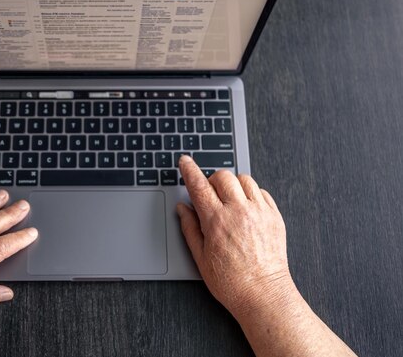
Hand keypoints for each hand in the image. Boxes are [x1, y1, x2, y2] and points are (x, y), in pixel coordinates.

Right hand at [177, 156, 293, 318]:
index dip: (189, 170)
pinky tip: (246, 208)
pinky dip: (252, 194)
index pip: (199, 185)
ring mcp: (259, 213)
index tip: (185, 162)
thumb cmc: (231, 282)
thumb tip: (182, 209)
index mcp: (217, 221)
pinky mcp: (275, 217)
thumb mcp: (200, 257)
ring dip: (233, 184)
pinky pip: (262, 192)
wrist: (263, 295)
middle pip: (223, 176)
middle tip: (209, 193)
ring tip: (229, 200)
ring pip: (245, 179)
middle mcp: (239, 212)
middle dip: (212, 180)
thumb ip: (189, 228)